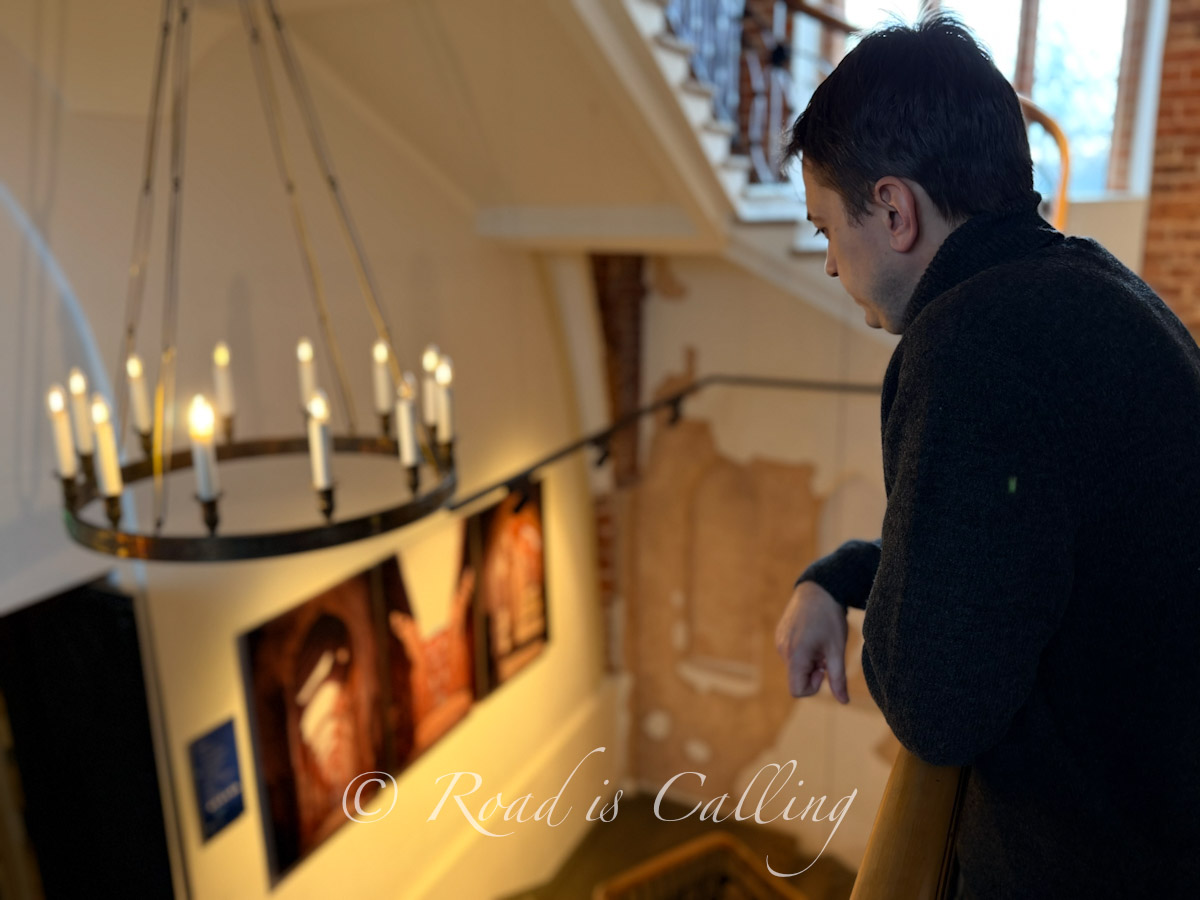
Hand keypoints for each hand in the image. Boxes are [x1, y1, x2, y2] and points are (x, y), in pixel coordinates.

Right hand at [775, 580, 849, 702]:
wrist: (819, 588)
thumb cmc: (830, 618)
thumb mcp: (837, 649)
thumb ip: (838, 678)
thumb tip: (844, 702)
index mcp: (795, 656)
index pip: (797, 691)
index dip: (814, 687)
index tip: (825, 669)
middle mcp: (782, 650)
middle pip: (796, 677)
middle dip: (813, 671)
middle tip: (826, 653)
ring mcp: (779, 641)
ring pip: (794, 665)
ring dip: (808, 661)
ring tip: (820, 641)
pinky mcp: (780, 634)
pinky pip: (790, 653)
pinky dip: (803, 651)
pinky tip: (813, 634)